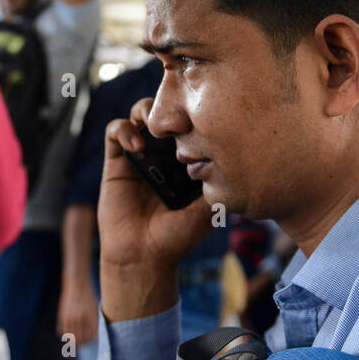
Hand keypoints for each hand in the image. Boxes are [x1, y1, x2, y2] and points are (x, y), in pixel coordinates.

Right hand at [58, 279, 99, 345]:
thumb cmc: (88, 295)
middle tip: (85, 342)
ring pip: (71, 336)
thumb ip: (95, 321)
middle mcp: (79, 317)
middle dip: (84, 342)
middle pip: (81, 338)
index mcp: (90, 316)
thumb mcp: (95, 307)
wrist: (77, 283)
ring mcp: (70, 317)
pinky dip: (66, 334)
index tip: (92, 340)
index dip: (92, 339)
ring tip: (77, 340)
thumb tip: (94, 335)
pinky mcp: (62, 315)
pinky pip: (62, 330)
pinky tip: (69, 332)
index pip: (91, 335)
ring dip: (74, 340)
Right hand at [98, 97, 212, 320]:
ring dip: (147, 109)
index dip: (195, 110)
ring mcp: (139, 154)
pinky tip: (137, 146)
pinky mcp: (116, 161)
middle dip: (171, 102)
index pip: (190, 121)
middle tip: (179, 112)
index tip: (203, 112)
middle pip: (165, 110)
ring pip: (140, 113)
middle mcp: (163, 152)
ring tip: (156, 126)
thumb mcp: (210, 207)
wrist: (145, 257)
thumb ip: (221, 180)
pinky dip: (124, 129)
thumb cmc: (178, 236)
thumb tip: (244, 156)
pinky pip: (115, 131)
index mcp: (186, 158)